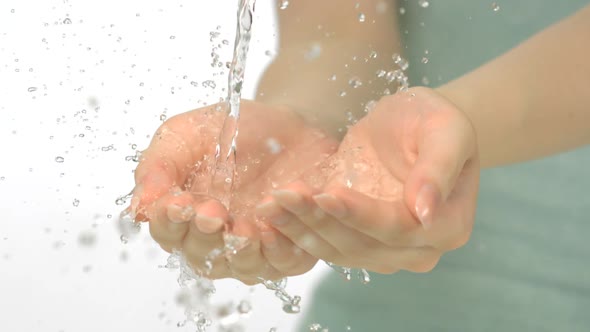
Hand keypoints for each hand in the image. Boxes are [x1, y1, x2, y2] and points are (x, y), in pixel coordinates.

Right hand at [131, 100, 336, 283]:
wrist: (290, 124)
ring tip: (243, 228)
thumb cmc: (233, 131)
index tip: (178, 203)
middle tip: (212, 213)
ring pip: (243, 267)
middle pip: (202, 256)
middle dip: (205, 237)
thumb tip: (138, 207)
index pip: (168, 232)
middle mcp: (217, 239)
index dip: (170, 221)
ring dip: (241, 251)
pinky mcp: (292, 246)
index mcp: (185, 216)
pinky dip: (281, 250)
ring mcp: (254, 248)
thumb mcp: (187, 136)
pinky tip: (275, 228)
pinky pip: (285, 261)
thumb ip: (159, 166)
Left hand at [259, 87, 479, 273]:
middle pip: (362, 245)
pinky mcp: (356, 240)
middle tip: (282, 196)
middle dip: (319, 220)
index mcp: (447, 226)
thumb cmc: (435, 122)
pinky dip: (297, 230)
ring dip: (300, 228)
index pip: (398, 228)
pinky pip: (325, 243)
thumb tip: (425, 212)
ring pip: (338, 249)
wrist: (414, 126)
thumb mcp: (446, 131)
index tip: (327, 193)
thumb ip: (438, 168)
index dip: (360, 214)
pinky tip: (272, 212)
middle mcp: (417, 249)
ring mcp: (385, 250)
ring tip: (269, 204)